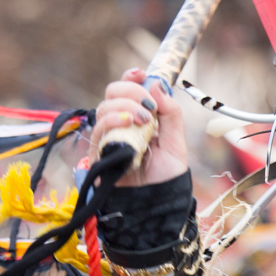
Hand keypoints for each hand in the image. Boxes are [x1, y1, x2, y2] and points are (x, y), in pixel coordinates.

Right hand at [89, 68, 187, 186]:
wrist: (159, 201)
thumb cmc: (166, 173)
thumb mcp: (176, 140)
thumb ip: (170, 112)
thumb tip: (155, 84)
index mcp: (139, 118)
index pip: (126, 90)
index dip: (130, 78)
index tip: (141, 73)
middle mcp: (121, 124)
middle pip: (111, 93)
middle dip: (129, 91)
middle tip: (149, 106)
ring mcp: (109, 137)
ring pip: (104, 108)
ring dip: (125, 107)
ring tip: (145, 120)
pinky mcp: (99, 152)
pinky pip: (99, 129)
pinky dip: (113, 121)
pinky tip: (129, 123)